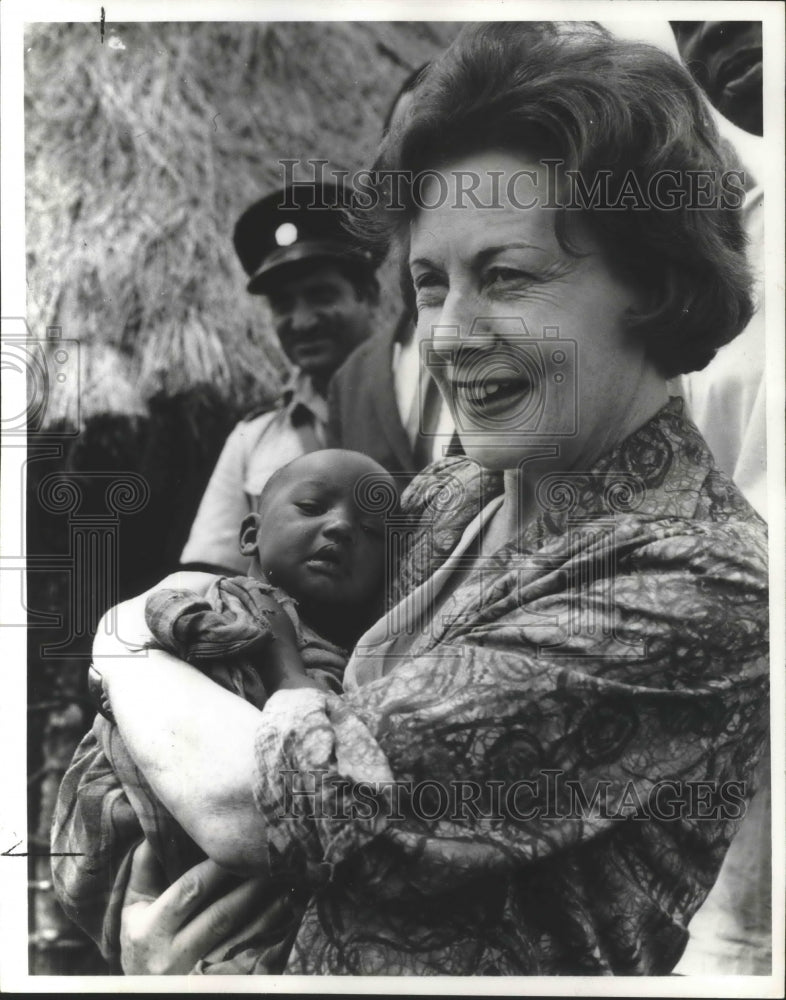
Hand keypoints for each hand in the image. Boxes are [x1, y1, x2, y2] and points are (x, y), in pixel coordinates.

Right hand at [120, 840, 285, 973]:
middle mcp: (173, 954)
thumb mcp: (134, 905)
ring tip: (288, 883)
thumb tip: (158, 828)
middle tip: (273, 861)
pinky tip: (285, 912)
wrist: (142, 990)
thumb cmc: (139, 936)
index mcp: (150, 929)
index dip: (216, 868)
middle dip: (250, 887)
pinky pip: (247, 956)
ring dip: (267, 911)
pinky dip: (267, 933)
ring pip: (240, 939)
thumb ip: (144, 868)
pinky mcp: (215, 981)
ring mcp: (196, 972)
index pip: (189, 891)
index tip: (238, 845)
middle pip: (221, 916)